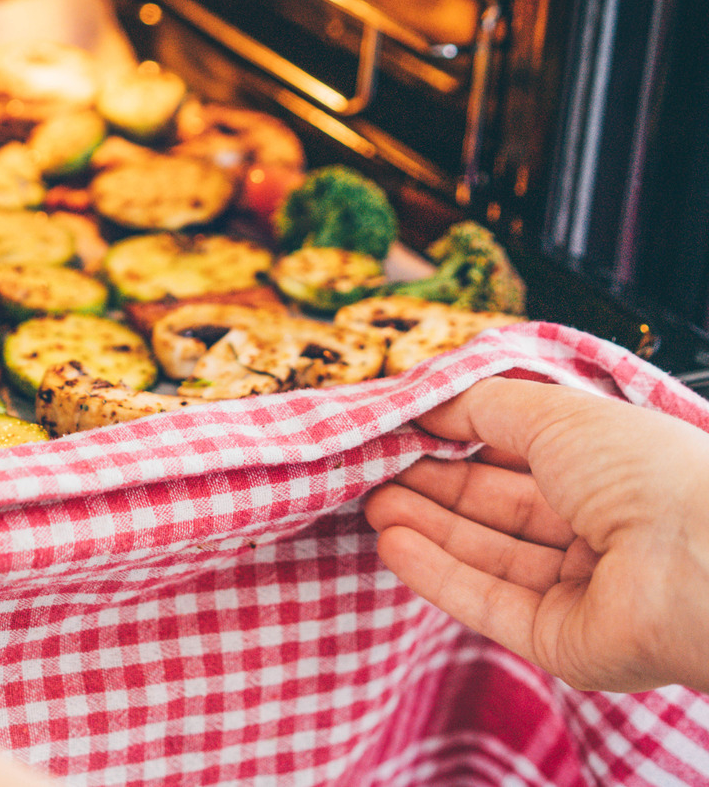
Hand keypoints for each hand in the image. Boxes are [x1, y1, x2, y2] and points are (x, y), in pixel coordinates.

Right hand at [364, 376, 708, 693]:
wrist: (698, 563)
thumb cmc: (645, 474)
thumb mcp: (554, 414)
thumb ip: (482, 407)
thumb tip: (428, 405)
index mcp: (613, 472)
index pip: (522, 460)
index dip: (462, 447)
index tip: (405, 435)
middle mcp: (602, 532)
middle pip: (498, 511)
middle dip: (433, 491)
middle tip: (372, 475)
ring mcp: (582, 592)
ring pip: (487, 558)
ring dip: (426, 530)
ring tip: (372, 506)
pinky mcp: (560, 641)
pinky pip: (489, 604)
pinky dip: (437, 574)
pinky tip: (392, 544)